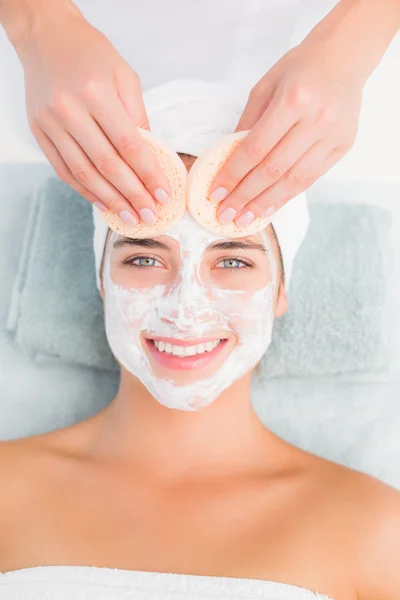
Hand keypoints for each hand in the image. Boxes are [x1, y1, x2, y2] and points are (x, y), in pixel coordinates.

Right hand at [15, 7, 170, 225]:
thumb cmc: (91, 54)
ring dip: (110, 199)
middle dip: (132, 194)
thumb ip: (138, 117)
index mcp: (96, 92)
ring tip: (130, 217)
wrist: (46, 37)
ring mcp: (50, 122)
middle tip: (150, 215)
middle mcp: (70, 109)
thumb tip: (150, 159)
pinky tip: (102, 202)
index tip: (163, 195)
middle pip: (107, 164)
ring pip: (84, 172)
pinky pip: (63, 169)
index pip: (129, 145)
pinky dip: (84, 190)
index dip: (148, 174)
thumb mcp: (125, 76)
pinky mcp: (39, 131)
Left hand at [210, 37, 363, 226]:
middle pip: (273, 169)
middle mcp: (316, 120)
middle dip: (245, 196)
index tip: (216, 194)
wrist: (343, 57)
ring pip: (293, 181)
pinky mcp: (342, 147)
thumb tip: (228, 163)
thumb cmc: (299, 68)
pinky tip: (268, 207)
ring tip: (244, 219)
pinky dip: (286, 196)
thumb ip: (247, 124)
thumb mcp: (265, 87)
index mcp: (293, 100)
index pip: (256, 148)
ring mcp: (332, 136)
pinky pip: (310, 179)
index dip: (233, 175)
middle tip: (225, 215)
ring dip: (265, 204)